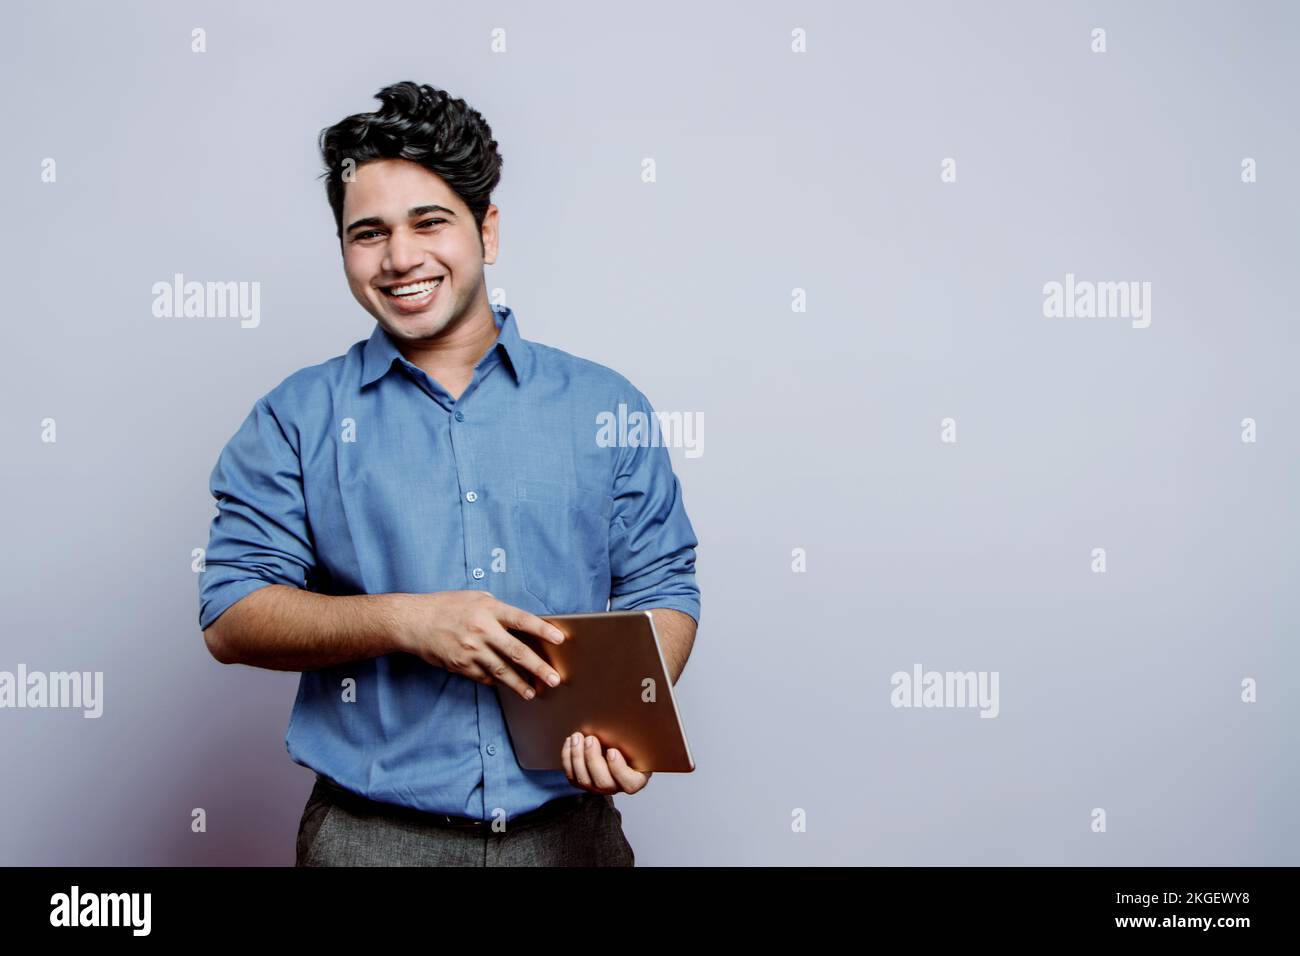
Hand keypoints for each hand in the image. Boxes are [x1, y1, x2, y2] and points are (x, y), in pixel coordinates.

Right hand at [394, 591, 565, 699]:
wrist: (413, 621)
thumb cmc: (446, 606)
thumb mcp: (475, 598)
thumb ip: (497, 610)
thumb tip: (520, 624)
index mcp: (489, 609)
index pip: (522, 620)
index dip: (543, 630)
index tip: (561, 639)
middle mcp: (482, 630)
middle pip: (517, 651)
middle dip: (538, 667)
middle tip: (554, 679)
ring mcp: (471, 650)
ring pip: (502, 670)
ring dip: (519, 683)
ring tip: (533, 692)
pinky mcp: (460, 665)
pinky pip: (484, 676)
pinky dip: (496, 681)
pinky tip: (506, 685)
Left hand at [561, 731, 652, 794]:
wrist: (616, 743)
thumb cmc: (630, 742)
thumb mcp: (639, 740)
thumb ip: (637, 737)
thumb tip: (638, 717)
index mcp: (636, 779)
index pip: (630, 783)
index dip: (619, 769)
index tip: (612, 751)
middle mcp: (616, 787)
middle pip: (603, 782)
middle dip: (593, 759)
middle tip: (591, 739)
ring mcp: (598, 787)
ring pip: (584, 780)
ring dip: (578, 757)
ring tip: (578, 737)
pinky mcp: (582, 782)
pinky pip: (572, 776)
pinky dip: (568, 758)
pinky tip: (570, 742)